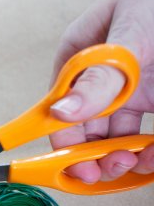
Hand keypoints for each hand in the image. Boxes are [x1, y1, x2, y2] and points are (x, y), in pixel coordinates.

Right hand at [50, 0, 153, 182]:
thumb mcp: (129, 37)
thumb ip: (99, 77)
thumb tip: (62, 112)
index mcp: (78, 62)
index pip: (60, 111)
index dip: (63, 142)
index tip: (76, 168)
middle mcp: (99, 83)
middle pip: (85, 133)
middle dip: (95, 157)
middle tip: (110, 167)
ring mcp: (127, 93)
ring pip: (114, 140)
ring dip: (121, 158)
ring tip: (138, 161)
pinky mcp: (151, 100)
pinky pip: (144, 138)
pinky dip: (148, 154)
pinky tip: (153, 156)